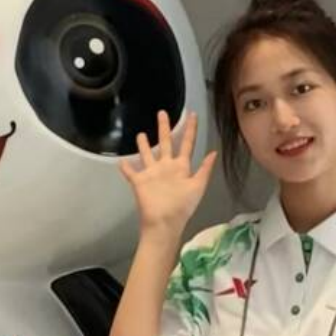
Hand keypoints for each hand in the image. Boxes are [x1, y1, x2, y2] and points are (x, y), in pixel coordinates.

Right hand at [118, 110, 216, 235]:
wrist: (164, 222)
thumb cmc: (182, 206)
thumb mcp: (198, 187)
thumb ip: (204, 169)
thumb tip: (214, 152)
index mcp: (181, 167)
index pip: (186, 144)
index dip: (190, 129)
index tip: (193, 115)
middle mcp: (166, 167)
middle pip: (165, 143)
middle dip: (164, 128)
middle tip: (162, 113)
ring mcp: (152, 174)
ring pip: (146, 155)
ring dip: (143, 145)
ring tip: (140, 134)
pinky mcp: (139, 182)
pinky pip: (131, 173)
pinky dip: (126, 168)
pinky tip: (121, 161)